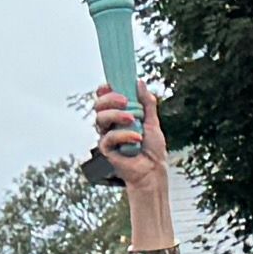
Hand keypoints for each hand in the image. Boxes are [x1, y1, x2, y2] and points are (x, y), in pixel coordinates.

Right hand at [90, 83, 179, 253]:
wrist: (153, 171)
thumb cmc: (152, 149)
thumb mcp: (152, 121)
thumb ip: (146, 103)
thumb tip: (139, 82)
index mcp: (119, 116)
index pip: (105, 99)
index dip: (105, 90)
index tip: (111, 84)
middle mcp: (110, 125)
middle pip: (99, 106)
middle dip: (110, 99)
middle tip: (126, 101)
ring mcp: (107, 137)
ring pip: (100, 119)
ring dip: (116, 115)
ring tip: (133, 120)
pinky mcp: (106, 151)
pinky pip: (108, 138)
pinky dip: (123, 136)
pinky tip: (136, 139)